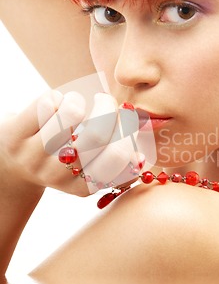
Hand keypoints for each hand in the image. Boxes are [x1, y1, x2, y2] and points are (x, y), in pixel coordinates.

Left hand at [2, 89, 149, 196]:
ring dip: (78, 100)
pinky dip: (56, 97)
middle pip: (98, 134)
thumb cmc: (62, 157)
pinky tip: (54, 106)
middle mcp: (59, 176)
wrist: (11, 163)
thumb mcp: (89, 165)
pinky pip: (46, 103)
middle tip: (105, 101)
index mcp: (83, 187)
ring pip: (71, 114)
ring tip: (74, 104)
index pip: (119, 160)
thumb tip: (140, 157)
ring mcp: (34, 157)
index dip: (127, 132)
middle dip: (108, 107)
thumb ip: (116, 159)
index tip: (123, 120)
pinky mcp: (15, 136)